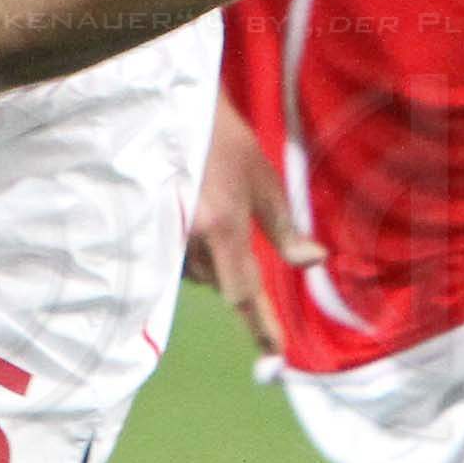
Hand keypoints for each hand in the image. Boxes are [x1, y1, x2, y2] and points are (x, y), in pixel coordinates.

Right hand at [183, 90, 320, 364]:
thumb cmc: (224, 141)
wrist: (173, 108)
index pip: (245, 292)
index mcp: (224, 228)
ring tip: (210, 210)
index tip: (276, 354)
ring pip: (198, 273)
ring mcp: (166, 234)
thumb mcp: (263, 180)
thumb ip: (285, 228)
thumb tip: (314, 262)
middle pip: (220, 285)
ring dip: (211, 260)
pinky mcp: (148, 229)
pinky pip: (177, 259)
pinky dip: (190, 249)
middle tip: (236, 226)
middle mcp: (192, 238)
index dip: (261, 326)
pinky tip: (191, 214)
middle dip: (234, 270)